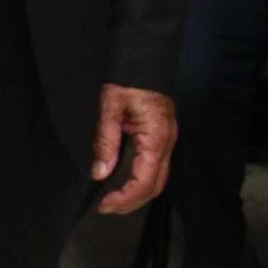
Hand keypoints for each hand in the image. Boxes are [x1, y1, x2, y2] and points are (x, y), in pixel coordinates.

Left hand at [90, 84, 176, 215]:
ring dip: (138, 193)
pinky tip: (125, 180)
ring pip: (158, 178)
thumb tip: (100, 173)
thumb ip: (105, 141)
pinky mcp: (162, 136)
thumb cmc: (127, 80)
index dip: (125, 198)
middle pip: (156, 186)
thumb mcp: (109, 108)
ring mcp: (167, 141)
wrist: (144, 59)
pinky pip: (156, 166)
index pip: (144, 181)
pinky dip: (142, 179)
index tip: (104, 205)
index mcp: (156, 139)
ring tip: (113, 199)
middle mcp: (167, 144)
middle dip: (132, 202)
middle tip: (106, 208)